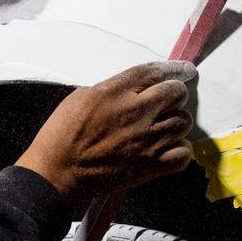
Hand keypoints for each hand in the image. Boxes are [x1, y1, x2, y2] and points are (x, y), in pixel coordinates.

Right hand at [15, 61, 196, 206]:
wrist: (56, 172)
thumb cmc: (62, 136)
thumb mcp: (81, 97)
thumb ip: (113, 89)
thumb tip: (136, 89)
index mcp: (115, 91)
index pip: (155, 71)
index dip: (174, 68)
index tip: (185, 70)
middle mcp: (136, 111)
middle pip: (177, 93)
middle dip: (173, 96)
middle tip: (164, 104)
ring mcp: (147, 140)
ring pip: (183, 122)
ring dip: (175, 124)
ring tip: (160, 130)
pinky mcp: (151, 165)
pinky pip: (184, 153)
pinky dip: (179, 151)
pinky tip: (166, 150)